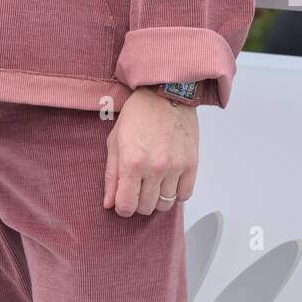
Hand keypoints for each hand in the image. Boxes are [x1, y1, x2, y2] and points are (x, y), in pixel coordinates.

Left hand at [103, 87, 198, 216]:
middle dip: (138, 203)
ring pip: (165, 204)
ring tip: (153, 182)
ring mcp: (175, 167)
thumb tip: (109, 203)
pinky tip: (168, 181)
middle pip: (146, 208)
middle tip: (137, 188)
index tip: (123, 201)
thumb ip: (111, 175)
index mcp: (132, 162)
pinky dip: (176, 193)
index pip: (126, 206)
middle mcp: (155, 168)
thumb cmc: (138, 114)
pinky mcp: (191, 164)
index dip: (122, 208)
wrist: (165, 93)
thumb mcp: (115, 141)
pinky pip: (184, 195)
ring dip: (157, 198)